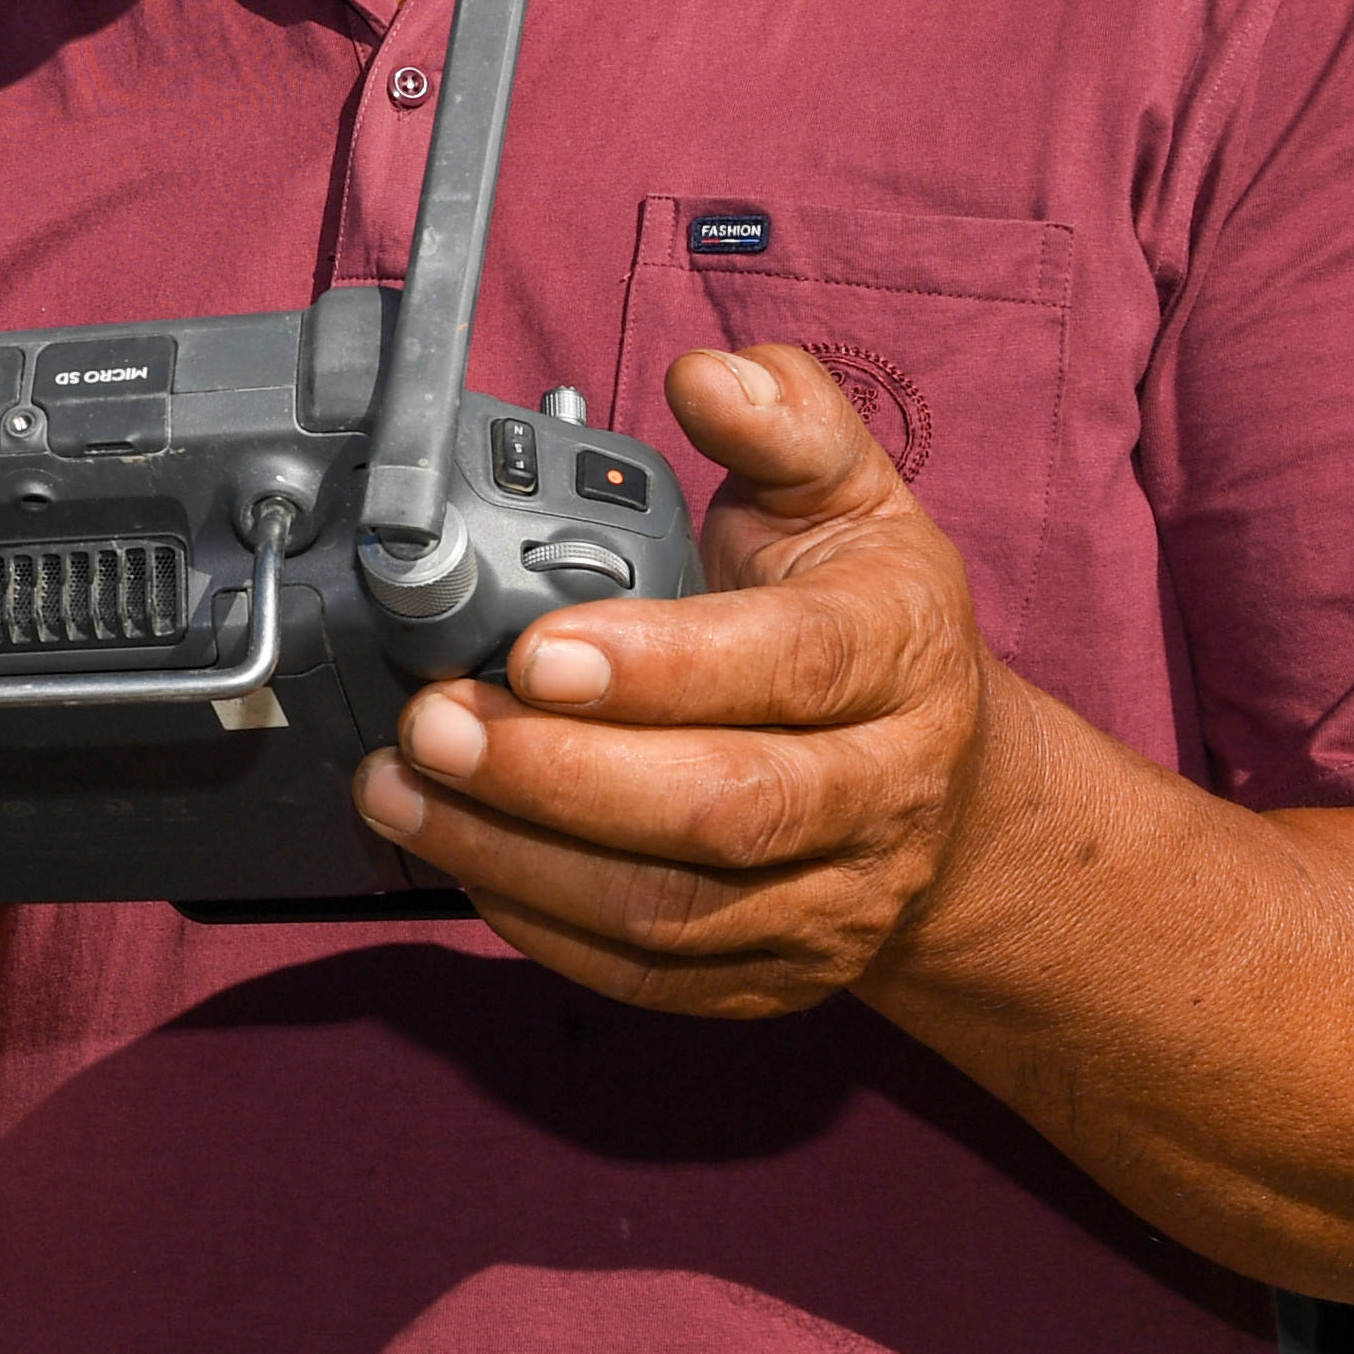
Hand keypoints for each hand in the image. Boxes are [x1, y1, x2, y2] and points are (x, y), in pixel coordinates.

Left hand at [354, 343, 1020, 1016]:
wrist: (952, 796)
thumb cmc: (867, 627)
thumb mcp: (849, 501)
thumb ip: (784, 423)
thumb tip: (709, 374)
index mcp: (901, 654)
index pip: (791, 667)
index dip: (660, 665)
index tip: (533, 647)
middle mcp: (882, 791)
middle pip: (724, 808)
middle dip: (556, 772)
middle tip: (431, 722)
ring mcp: (833, 902)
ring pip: (671, 908)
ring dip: (516, 855)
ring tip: (401, 788)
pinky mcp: (776, 980)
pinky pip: (650, 975)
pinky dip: (541, 927)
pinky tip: (459, 857)